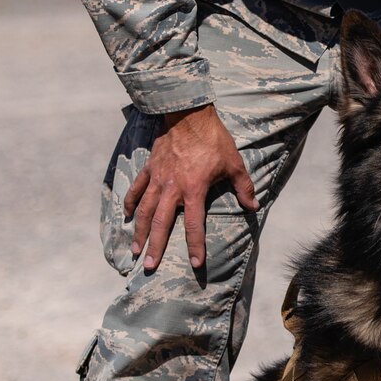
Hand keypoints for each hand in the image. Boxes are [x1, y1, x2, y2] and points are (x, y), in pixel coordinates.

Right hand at [123, 105, 258, 270]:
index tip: (195, 264)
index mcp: (194, 189)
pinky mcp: (149, 168)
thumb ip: (243, 187)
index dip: (195, 246)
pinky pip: (136, 189)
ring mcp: (158, 178)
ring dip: (139, 231)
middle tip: (149, 266)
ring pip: (144, 210)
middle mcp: (172, 188)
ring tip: (135, 249)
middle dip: (155, 247)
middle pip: (161, 223)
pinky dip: (129, 202)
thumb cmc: (214, 140)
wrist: (190, 114)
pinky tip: (126, 216)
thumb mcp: (234, 163)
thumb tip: (253, 206)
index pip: (194, 225)